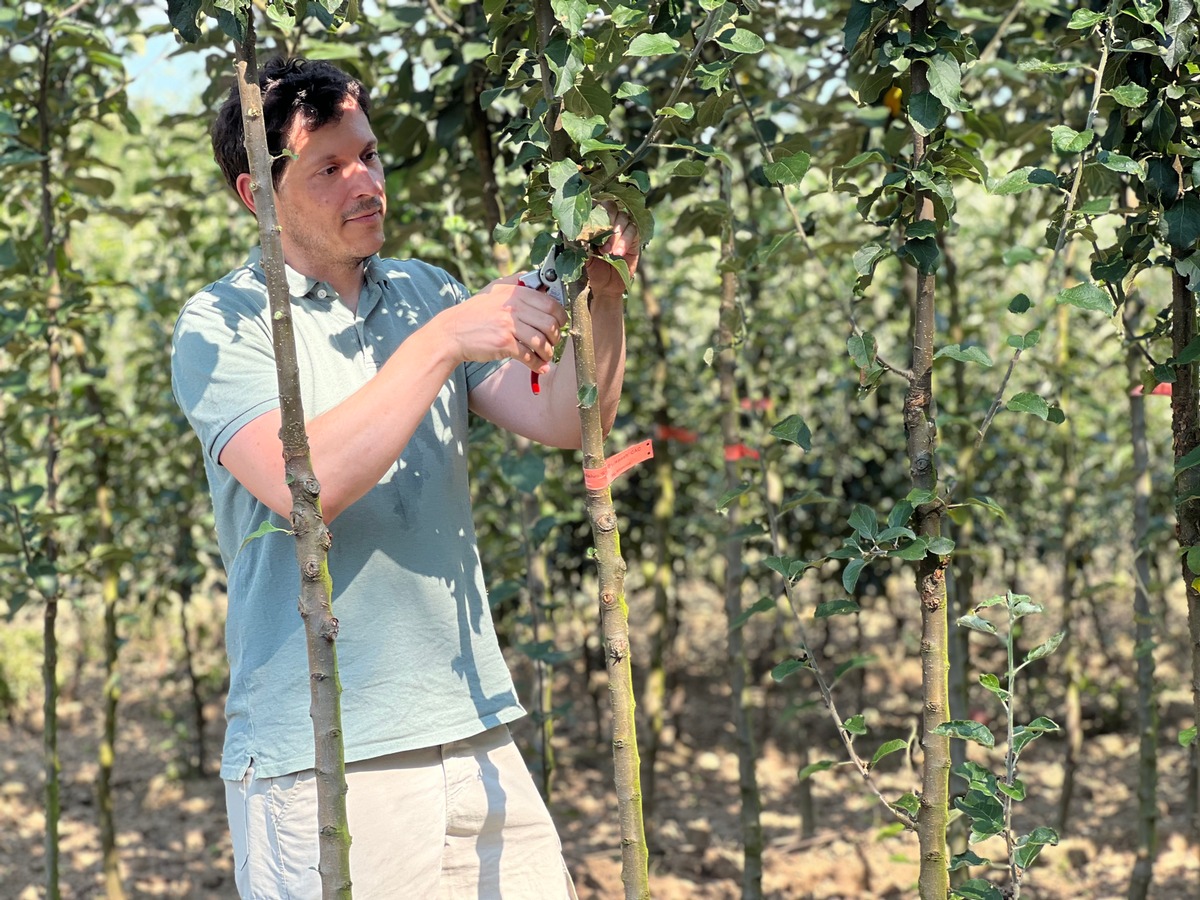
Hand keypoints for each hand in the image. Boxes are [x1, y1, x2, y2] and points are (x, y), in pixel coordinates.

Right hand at [439, 275, 567, 373]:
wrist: (452, 332)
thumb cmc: (474, 313)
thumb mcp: (494, 290)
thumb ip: (515, 281)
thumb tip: (537, 278)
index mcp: (515, 293)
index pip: (550, 303)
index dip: (560, 316)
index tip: (559, 324)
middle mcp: (514, 307)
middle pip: (550, 323)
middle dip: (556, 337)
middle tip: (552, 342)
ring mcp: (509, 326)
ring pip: (542, 341)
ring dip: (548, 352)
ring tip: (545, 356)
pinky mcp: (504, 344)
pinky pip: (529, 356)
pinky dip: (537, 364)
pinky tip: (539, 367)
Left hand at [585, 202, 639, 302]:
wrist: (607, 286)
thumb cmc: (594, 269)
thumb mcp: (584, 257)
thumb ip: (582, 244)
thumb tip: (577, 234)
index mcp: (594, 222)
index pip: (595, 206)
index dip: (594, 214)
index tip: (590, 231)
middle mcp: (609, 222)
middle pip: (611, 207)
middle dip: (606, 223)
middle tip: (601, 244)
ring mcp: (622, 228)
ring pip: (623, 217)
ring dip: (616, 234)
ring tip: (609, 252)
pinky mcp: (633, 238)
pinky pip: (633, 230)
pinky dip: (625, 240)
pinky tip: (618, 253)